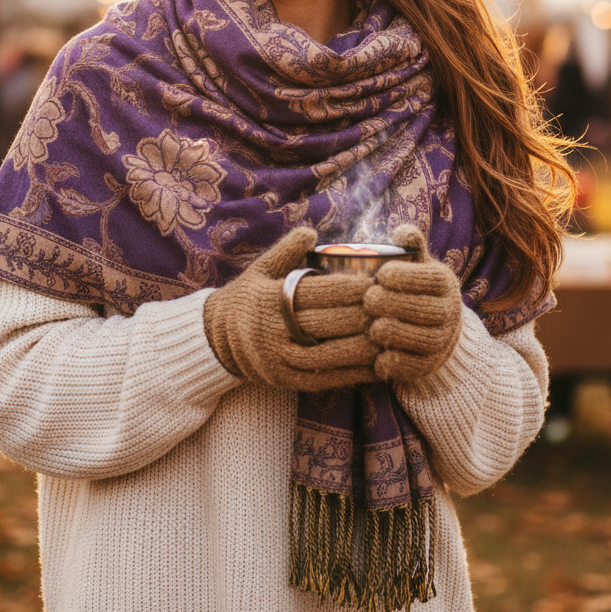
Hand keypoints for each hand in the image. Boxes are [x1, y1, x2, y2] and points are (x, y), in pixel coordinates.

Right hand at [203, 227, 378, 390]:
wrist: (214, 340)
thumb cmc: (245, 298)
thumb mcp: (260, 269)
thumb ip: (286, 250)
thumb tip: (311, 231)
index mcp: (271, 298)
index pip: (321, 292)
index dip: (353, 288)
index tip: (380, 282)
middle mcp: (275, 330)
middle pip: (330, 322)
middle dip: (366, 315)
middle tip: (396, 307)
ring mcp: (280, 359)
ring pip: (332, 354)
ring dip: (366, 346)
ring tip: (393, 336)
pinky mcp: (286, 380)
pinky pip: (326, 379)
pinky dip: (355, 373)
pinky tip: (378, 365)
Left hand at [364, 224, 462, 382]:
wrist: (435, 330)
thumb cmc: (415, 289)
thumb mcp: (416, 265)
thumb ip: (411, 247)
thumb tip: (402, 232)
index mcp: (444, 283)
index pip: (430, 279)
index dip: (404, 277)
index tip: (381, 275)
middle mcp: (449, 312)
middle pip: (424, 310)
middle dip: (393, 304)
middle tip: (369, 300)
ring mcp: (442, 341)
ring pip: (420, 339)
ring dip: (392, 332)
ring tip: (372, 326)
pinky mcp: (429, 365)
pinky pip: (413, 367)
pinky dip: (393, 362)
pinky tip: (376, 354)